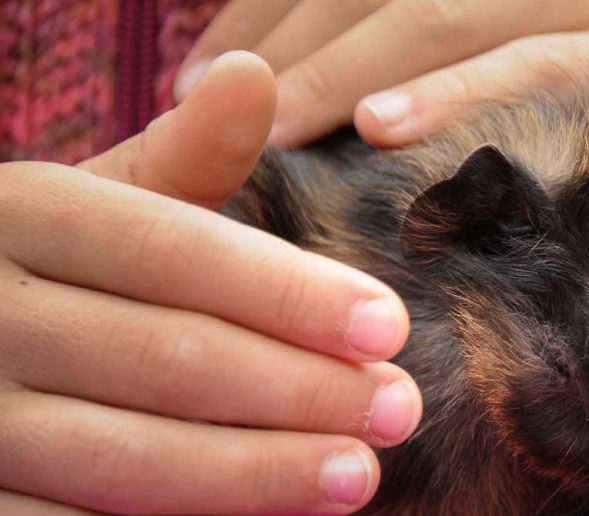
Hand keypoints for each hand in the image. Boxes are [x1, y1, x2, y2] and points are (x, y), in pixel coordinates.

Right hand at [0, 52, 420, 514]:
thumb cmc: (56, 268)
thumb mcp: (102, 203)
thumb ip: (183, 157)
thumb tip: (255, 74)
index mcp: (28, 216)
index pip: (173, 249)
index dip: (288, 292)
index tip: (390, 327)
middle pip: (165, 355)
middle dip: (297, 388)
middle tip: (397, 409)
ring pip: (126, 453)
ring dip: (255, 472)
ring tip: (355, 475)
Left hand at [176, 0, 588, 224]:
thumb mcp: (541, 24)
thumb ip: (449, 29)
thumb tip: (327, 70)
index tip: (205, 59)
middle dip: (284, 33)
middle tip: (204, 101)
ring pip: (447, 7)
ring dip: (341, 64)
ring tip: (265, 121)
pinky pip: (545, 64)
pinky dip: (463, 89)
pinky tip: (382, 125)